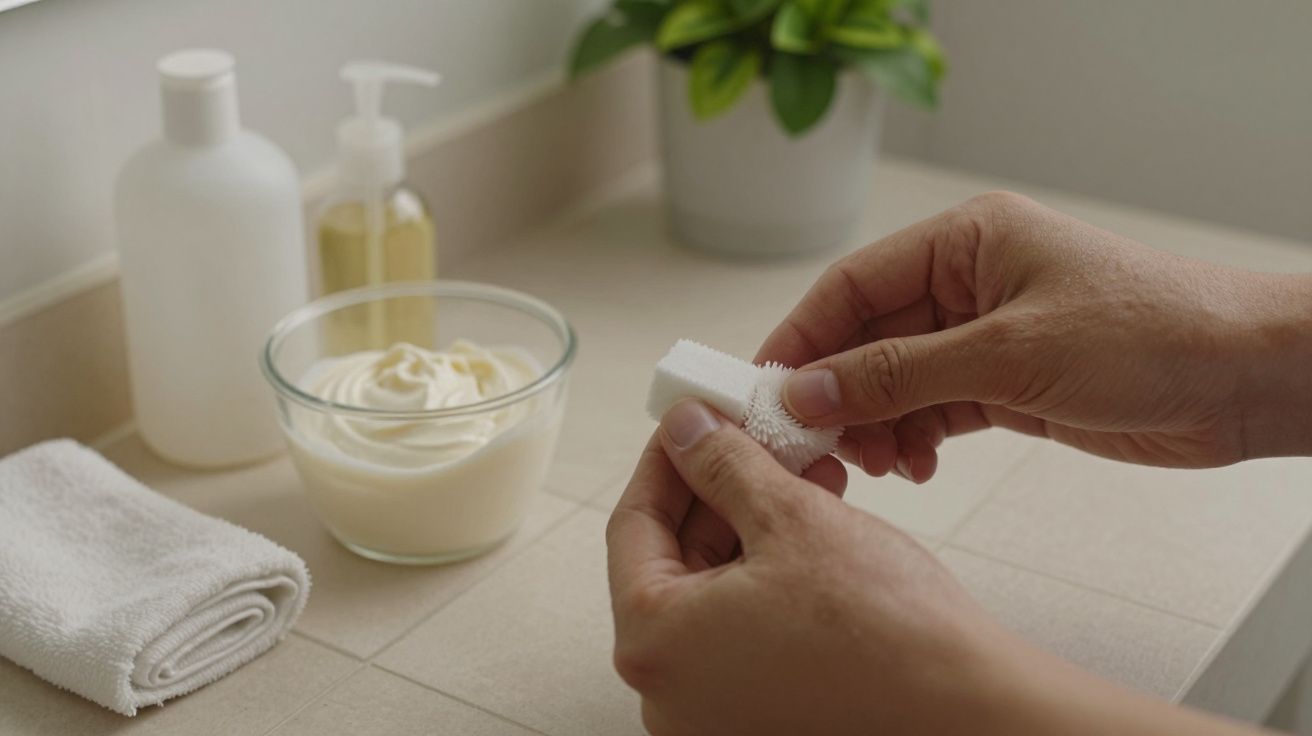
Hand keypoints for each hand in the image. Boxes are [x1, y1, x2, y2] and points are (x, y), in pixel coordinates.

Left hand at [607, 399, 1263, 735]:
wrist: (969, 714)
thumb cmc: (886, 631)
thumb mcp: (791, 518)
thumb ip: (722, 466)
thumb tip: (687, 430)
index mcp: (653, 642)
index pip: (632, 525)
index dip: (667, 460)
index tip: (693, 422)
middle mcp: (668, 691)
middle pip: (672, 562)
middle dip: (718, 492)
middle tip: (754, 439)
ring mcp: (711, 713)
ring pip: (712, 595)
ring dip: (750, 529)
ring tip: (801, 476)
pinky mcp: (758, 720)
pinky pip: (742, 633)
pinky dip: (767, 579)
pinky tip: (811, 531)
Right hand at [758, 192, 1311, 476]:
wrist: (1243, 380)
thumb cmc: (1149, 333)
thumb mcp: (1008, 354)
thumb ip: (899, 374)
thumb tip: (808, 390)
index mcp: (966, 242)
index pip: (854, 284)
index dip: (802, 337)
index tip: (765, 389)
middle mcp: (969, 282)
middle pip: (868, 337)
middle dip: (838, 392)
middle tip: (811, 444)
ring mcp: (986, 335)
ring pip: (896, 380)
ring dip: (876, 424)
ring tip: (875, 464)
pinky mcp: (1007, 382)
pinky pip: (934, 409)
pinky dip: (916, 439)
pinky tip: (916, 467)